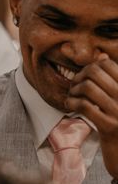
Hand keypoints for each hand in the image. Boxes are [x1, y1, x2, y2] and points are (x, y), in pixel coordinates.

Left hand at [66, 53, 117, 179]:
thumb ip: (112, 79)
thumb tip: (103, 56)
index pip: (109, 64)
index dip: (92, 66)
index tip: (84, 76)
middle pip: (95, 72)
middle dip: (79, 76)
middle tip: (74, 85)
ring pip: (87, 87)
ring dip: (74, 90)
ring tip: (73, 96)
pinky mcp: (109, 126)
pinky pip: (83, 106)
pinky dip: (72, 102)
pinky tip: (71, 105)